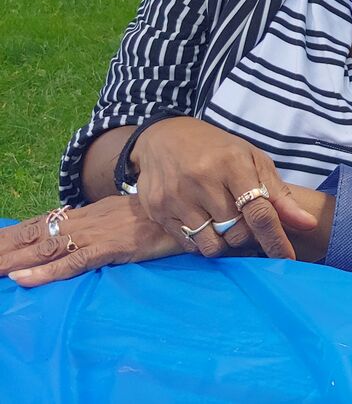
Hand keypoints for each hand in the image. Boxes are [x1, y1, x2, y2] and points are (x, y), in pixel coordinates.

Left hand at [0, 198, 183, 286]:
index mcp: (89, 213)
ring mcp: (98, 233)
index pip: (43, 222)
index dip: (14, 234)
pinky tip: (24, 279)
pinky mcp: (112, 248)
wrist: (192, 213)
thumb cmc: (161, 218)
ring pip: (45, 248)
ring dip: (13, 260)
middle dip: (5, 247)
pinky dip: (45, 272)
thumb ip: (102, 225)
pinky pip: (73, 262)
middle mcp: (87, 220)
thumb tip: (82, 234)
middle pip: (36, 234)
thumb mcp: (126, 218)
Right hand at [131, 117, 316, 258]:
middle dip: (249, 237)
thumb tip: (308, 224)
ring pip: (212, 245)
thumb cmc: (217, 150)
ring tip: (227, 226)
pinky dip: (204, 242)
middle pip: (237, 233)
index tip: (288, 259)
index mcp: (232, 164)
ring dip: (226, 243)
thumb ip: (279, 195)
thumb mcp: (252, 160)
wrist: (164, 138)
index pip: (260, 212)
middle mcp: (203, 180)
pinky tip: (207, 225)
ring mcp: (177, 197)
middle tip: (249, 226)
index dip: (276, 240)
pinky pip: (189, 245)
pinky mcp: (158, 211)